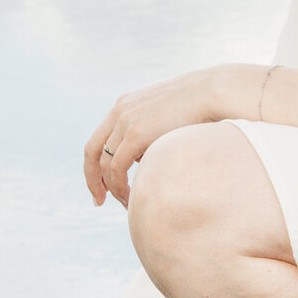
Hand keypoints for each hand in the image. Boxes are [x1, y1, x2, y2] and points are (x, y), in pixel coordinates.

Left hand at [85, 65, 256, 208]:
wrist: (206, 93)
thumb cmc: (192, 109)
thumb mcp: (161, 118)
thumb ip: (146, 134)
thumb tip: (140, 160)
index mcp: (123, 106)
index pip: (97, 140)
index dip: (93, 166)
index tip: (100, 187)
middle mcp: (119, 111)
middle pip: (91, 151)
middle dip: (93, 180)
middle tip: (99, 202)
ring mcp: (125, 121)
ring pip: (104, 163)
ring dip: (111, 188)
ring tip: (127, 204)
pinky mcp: (135, 133)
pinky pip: (117, 167)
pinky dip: (120, 186)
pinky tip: (131, 198)